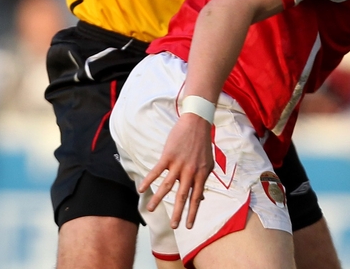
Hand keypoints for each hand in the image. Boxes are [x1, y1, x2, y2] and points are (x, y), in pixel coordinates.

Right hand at [139, 113, 212, 228]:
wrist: (197, 123)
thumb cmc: (203, 144)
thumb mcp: (208, 164)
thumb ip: (203, 180)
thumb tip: (201, 197)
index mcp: (200, 175)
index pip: (196, 198)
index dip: (192, 213)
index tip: (188, 226)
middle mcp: (190, 172)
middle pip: (182, 196)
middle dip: (177, 213)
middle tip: (173, 226)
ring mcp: (178, 164)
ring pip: (167, 186)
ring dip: (158, 199)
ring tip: (150, 210)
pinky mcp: (168, 156)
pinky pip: (156, 171)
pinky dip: (148, 180)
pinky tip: (141, 189)